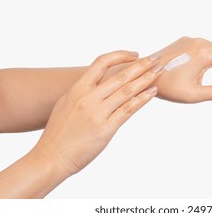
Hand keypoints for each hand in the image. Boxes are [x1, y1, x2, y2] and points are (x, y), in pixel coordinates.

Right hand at [34, 51, 162, 175]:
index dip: (120, 56)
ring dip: (146, 79)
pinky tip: (152, 92)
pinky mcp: (106, 129)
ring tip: (159, 72)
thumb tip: (100, 84)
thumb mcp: (66, 104)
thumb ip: (84, 92)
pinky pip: (128, 110)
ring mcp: (97, 113)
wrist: (51, 158)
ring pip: (127, 90)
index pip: (101, 62)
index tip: (135, 55)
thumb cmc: (58, 133)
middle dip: (142, 65)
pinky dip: (142, 99)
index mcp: (77, 89)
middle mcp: (88, 98)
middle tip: (156, 59)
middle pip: (120, 75)